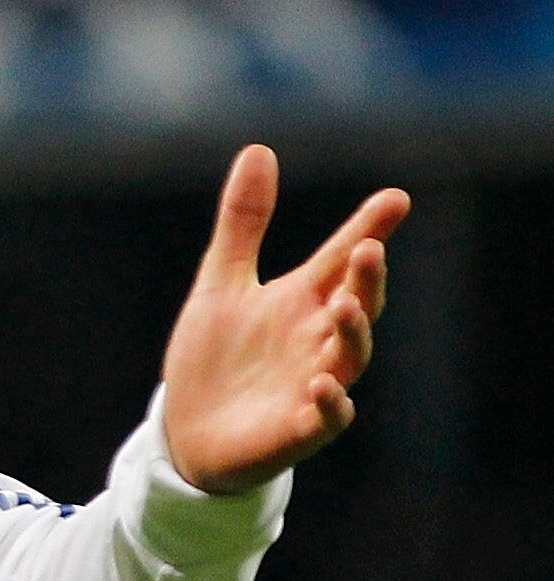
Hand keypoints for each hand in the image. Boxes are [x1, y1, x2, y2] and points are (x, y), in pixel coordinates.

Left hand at [162, 145, 408, 495]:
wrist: (186, 431)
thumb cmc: (213, 359)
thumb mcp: (220, 282)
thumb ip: (243, 223)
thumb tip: (259, 149)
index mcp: (302, 302)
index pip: (341, 260)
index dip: (368, 229)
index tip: (394, 199)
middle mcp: (316, 339)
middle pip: (357, 304)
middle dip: (366, 279)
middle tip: (369, 248)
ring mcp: (313, 383)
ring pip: (350, 356)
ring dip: (352, 332)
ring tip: (343, 304)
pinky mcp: (297, 428)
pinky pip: (327, 417)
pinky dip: (330, 402)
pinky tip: (323, 384)